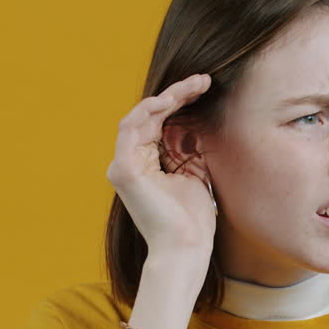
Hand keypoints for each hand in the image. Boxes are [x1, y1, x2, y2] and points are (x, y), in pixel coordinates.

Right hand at [106, 73, 216, 258]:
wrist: (186, 247)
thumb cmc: (193, 219)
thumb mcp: (195, 173)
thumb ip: (188, 147)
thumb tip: (196, 118)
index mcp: (145, 164)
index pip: (159, 122)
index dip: (181, 101)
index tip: (205, 87)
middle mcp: (129, 162)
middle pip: (149, 115)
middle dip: (178, 94)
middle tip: (204, 80)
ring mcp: (123, 165)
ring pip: (139, 116)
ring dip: (167, 97)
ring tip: (194, 86)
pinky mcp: (123, 169)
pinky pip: (132, 128)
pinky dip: (150, 110)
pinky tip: (173, 99)